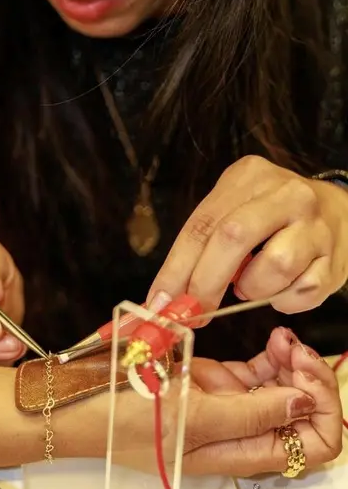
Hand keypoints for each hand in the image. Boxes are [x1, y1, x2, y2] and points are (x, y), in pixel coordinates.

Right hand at [100, 327, 341, 476]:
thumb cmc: (122, 416)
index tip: (306, 373)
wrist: (74, 397)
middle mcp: (238, 433)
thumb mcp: (188, 417)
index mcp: (237, 452)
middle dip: (311, 381)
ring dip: (293, 364)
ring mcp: (223, 405)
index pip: (311, 445)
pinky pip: (254, 372)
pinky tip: (270, 337)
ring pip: (281, 390)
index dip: (321, 410)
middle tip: (298, 349)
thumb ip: (249, 413)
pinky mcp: (207, 381)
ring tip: (283, 336)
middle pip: (303, 417)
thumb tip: (305, 403)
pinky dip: (270, 355)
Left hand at [147, 155, 347, 315]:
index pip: (203, 223)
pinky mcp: (335, 258)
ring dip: (251, 289)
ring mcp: (315, 225)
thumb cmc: (271, 214)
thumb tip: (167, 296)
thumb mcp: (235, 208)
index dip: (176, 267)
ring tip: (249, 285)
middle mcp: (285, 195)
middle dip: (205, 282)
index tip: (158, 302)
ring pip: (274, 267)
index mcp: (249, 176)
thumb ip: (203, 243)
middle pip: (234, 238)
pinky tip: (279, 290)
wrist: (339, 210)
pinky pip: (303, 292)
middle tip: (193, 312)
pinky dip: (282, 301)